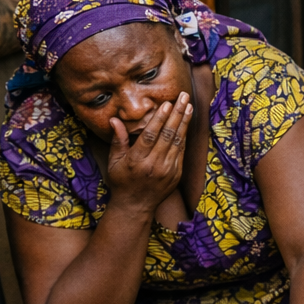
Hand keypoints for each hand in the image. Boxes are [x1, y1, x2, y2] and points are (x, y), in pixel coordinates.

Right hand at [106, 94, 191, 213]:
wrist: (135, 207)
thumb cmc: (121, 182)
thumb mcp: (114, 162)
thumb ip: (117, 140)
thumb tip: (114, 119)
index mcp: (137, 161)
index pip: (150, 135)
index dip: (159, 119)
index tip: (166, 104)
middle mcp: (154, 165)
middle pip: (168, 135)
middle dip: (176, 113)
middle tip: (183, 96)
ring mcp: (167, 170)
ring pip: (178, 141)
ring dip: (184, 122)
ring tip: (188, 106)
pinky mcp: (176, 174)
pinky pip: (181, 151)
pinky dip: (184, 136)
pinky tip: (186, 123)